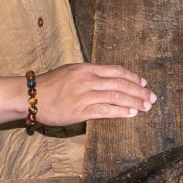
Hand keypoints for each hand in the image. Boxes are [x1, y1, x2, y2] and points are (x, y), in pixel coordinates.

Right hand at [36, 61, 155, 123]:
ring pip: (116, 97)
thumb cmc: (50, 84)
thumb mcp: (71, 71)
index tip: (144, 83)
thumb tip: (110, 79)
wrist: (31, 96)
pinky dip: (121, 112)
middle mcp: (87, 80)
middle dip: (140, 91)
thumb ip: (90, 74)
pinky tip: (131, 114)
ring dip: (135, 102)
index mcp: (86, 68)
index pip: (116, 71)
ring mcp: (84, 95)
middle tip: (152, 97)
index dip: (133, 77)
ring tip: (146, 107)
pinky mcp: (79, 111)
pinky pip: (105, 111)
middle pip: (121, 84)